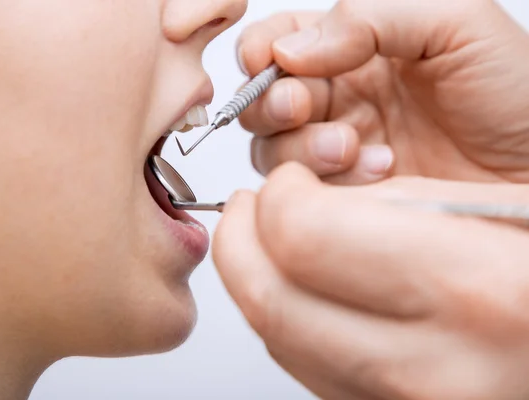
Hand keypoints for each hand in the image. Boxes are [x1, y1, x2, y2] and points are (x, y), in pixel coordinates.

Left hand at [214, 163, 528, 398]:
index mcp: (475, 291)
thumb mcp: (493, 210)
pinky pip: (307, 372)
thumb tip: (301, 205)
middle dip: (240, 243)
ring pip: (280, 344)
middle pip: (273, 303)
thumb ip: (388, 206)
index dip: (277, 199)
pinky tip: (299, 288)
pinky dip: (287, 322)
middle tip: (249, 208)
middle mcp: (440, 368)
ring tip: (267, 241)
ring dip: (255, 282)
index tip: (284, 183)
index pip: (306, 238)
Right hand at [237, 0, 528, 184]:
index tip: (266, 61)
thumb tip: (290, 49)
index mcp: (357, 49)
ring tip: (353, 148)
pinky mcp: (351, 196)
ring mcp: (342, 150)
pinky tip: (379, 173)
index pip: (280, 42)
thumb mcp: (457, 24)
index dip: (260, 50)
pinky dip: (328, 184)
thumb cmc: (516, 94)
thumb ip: (372, 16)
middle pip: (263, 101)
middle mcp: (342, 99)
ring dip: (302, 148)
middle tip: (301, 107)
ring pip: (274, 151)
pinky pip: (306, 194)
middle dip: (272, 104)